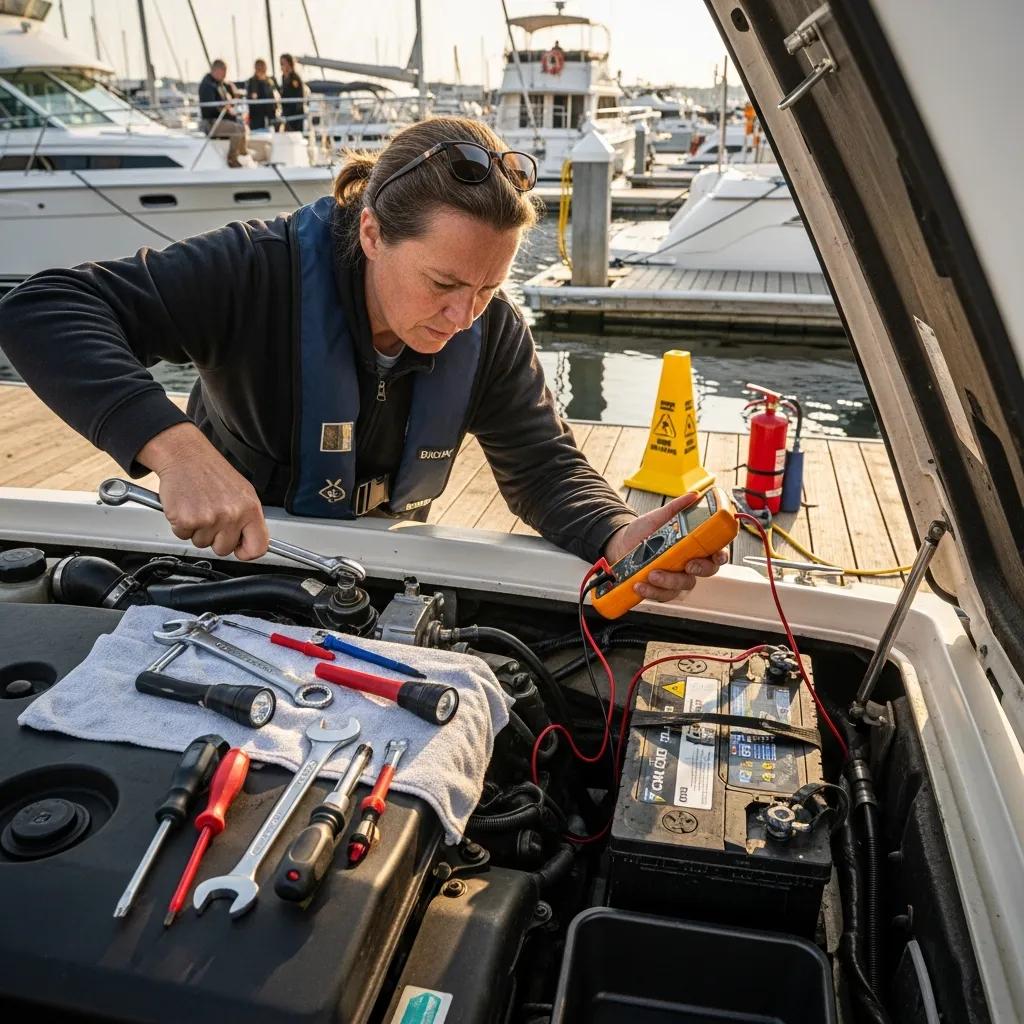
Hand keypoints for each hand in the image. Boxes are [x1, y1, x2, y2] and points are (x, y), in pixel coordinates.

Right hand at [137, 423, 269, 559]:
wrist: (186, 455)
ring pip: (202, 543)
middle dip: (215, 537)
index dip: (246, 552)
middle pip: (224, 549)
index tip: (238, 548)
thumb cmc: (212, 473)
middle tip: (211, 515)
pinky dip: (181, 525)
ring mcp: (209, 518)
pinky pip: (183, 536)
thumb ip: (248, 519)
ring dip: (197, 530)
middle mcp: (232, 514)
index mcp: (250, 508)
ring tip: (199, 507)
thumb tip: (250, 543)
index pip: (258, 547)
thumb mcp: (243, 493)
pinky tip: (187, 507)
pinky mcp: (186, 519)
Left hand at [603, 492, 729, 602]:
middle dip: (700, 569)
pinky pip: (663, 595)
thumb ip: (677, 508)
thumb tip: (693, 496)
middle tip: (688, 565)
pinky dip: (652, 592)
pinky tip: (640, 585)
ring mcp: (677, 577)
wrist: (620, 543)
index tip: (716, 555)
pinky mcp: (662, 589)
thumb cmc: (643, 531)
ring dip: (670, 581)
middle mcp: (689, 562)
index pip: (716, 551)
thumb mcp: (659, 516)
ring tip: (652, 573)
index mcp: (694, 545)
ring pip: (684, 585)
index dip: (721, 555)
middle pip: (707, 571)